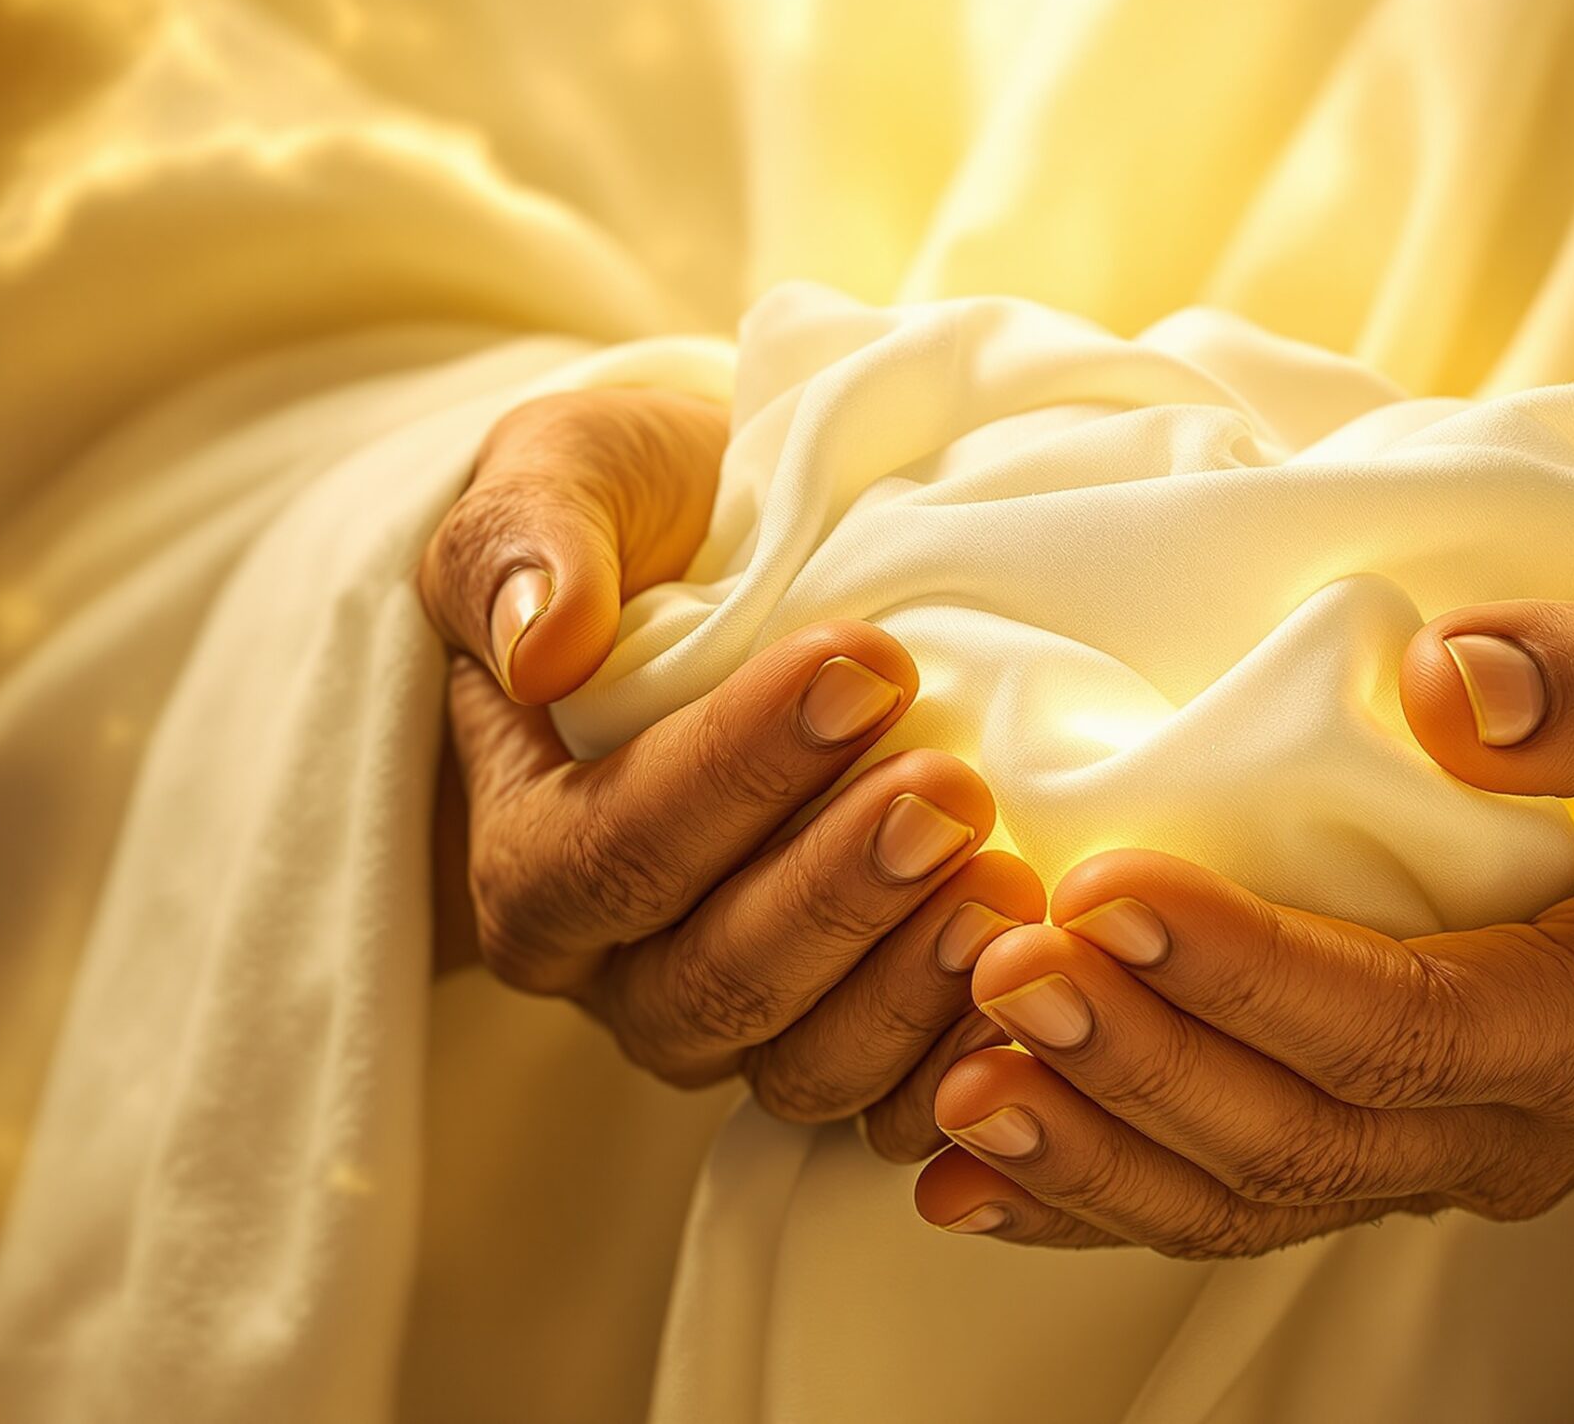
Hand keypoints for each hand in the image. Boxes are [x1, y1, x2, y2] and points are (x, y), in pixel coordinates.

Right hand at [423, 388, 1041, 1150]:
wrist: (745, 563)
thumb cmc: (653, 516)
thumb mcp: (571, 471)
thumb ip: (528, 542)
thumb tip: (541, 644)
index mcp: (528, 852)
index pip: (611, 849)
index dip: (734, 772)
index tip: (863, 663)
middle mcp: (619, 970)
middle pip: (711, 979)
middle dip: (838, 891)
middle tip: (952, 788)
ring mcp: (736, 1021)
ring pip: (803, 1064)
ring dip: (910, 986)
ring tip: (1010, 887)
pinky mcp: (842, 1039)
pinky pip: (893, 1104)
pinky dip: (966, 1061)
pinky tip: (1046, 985)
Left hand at [912, 564, 1573, 1252]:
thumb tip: (1449, 682)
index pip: (1402, 1029)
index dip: (1249, 975)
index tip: (1108, 894)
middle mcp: (1523, 1124)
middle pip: (1300, 1136)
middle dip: (1138, 1063)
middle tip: (999, 964)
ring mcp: (1454, 1146)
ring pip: (1251, 1192)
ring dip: (1098, 1150)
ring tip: (950, 1092)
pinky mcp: (1396, 1130)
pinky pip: (1238, 1190)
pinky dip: (1104, 1190)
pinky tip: (976, 1177)